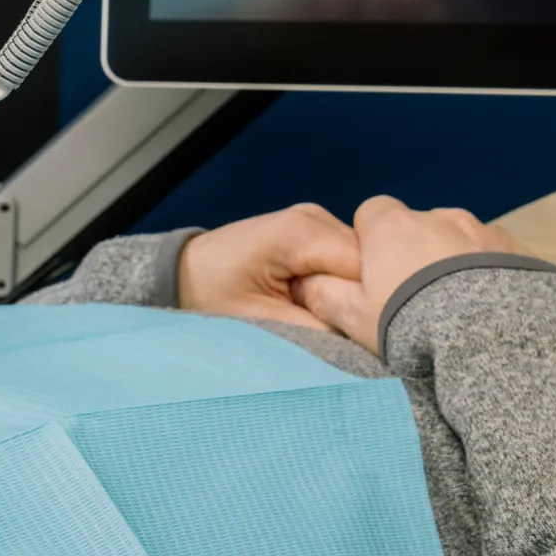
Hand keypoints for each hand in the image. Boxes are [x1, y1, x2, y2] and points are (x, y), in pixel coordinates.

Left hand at [177, 203, 361, 330]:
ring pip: (364, 259)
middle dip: (365, 294)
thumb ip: (318, 329)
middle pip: (370, 260)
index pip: (367, 266)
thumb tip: (366, 338)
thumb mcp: (262, 321)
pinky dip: (343, 281)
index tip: (362, 330)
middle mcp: (315, 217)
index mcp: (301, 232)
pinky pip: (348, 258)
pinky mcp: (315, 230)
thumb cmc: (211, 295)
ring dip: (353, 288)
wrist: (183, 272)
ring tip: (327, 312)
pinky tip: (323, 299)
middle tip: (342, 325)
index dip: (371, 300)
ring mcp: (317, 220)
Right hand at [293, 196, 523, 353]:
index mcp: (393, 227)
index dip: (368, 242)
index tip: (371, 274)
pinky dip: (488, 273)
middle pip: (417, 227)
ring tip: (456, 306)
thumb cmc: (411, 324)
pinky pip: (495, 256)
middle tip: (414, 298)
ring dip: (452, 262)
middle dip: (413, 252)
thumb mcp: (351, 318)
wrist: (493, 336)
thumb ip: (324, 294)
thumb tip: (307, 281)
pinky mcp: (521, 251)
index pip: (372, 212)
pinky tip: (487, 307)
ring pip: (457, 240)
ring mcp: (484, 231)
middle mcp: (439, 217)